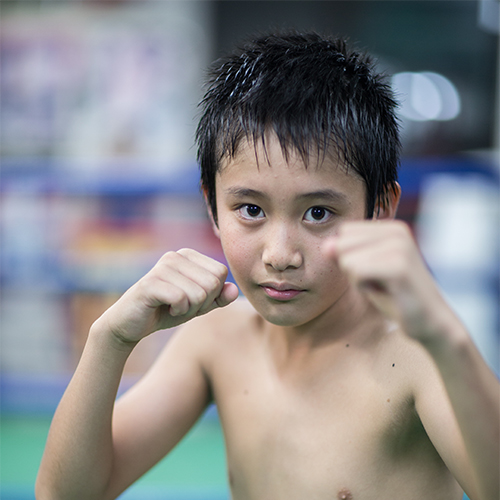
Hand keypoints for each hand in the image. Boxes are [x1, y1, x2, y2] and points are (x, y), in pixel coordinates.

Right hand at [94, 249, 238, 344]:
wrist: (129, 324)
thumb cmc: (166, 311)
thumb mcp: (198, 306)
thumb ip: (218, 298)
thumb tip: (234, 290)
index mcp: (188, 256)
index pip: (221, 273)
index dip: (212, 294)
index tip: (192, 300)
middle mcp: (176, 256)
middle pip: (213, 283)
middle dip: (201, 303)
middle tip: (181, 306)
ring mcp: (162, 267)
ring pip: (200, 293)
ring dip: (189, 309)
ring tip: (172, 307)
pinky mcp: (151, 283)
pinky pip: (182, 300)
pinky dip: (178, 312)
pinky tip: (164, 309)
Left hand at [325, 220, 453, 342]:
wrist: (430, 322)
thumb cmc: (394, 295)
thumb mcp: (364, 270)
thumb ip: (344, 254)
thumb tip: (326, 246)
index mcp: (391, 227)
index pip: (344, 233)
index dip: (350, 257)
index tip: (375, 271)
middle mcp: (397, 230)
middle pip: (342, 244)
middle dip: (351, 268)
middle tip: (378, 281)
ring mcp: (400, 246)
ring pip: (347, 260)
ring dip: (358, 280)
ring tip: (384, 287)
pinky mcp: (399, 266)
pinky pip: (356, 272)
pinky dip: (364, 287)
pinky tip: (386, 293)